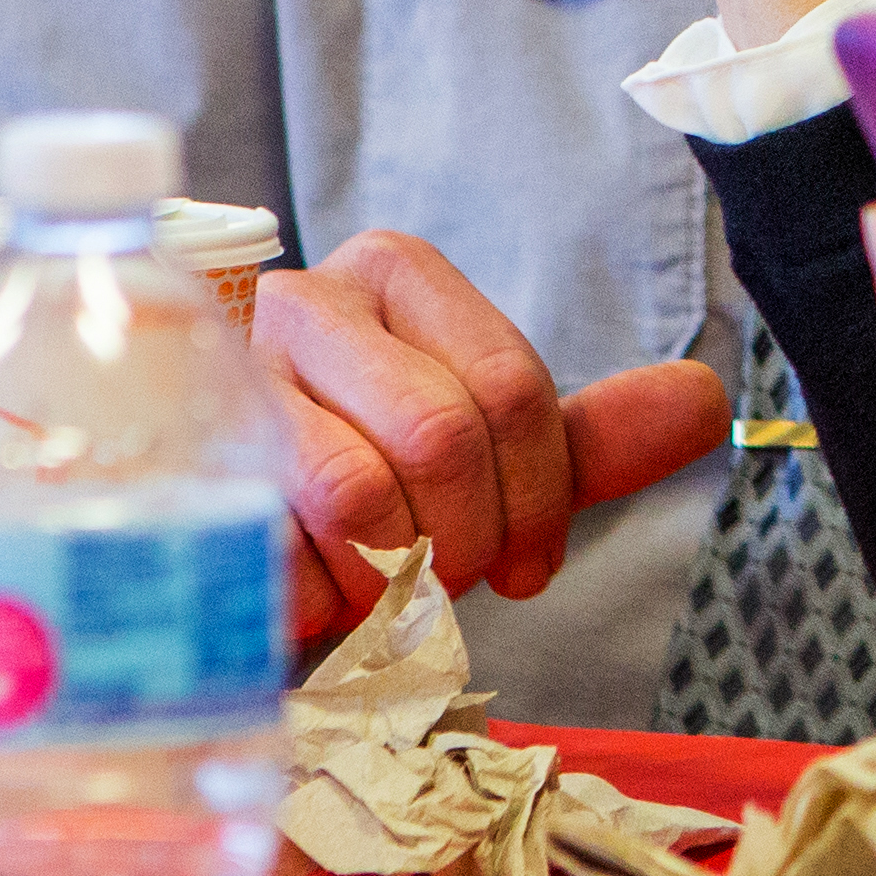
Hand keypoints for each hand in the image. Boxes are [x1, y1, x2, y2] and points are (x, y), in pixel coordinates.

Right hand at [251, 226, 732, 641]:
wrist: (225, 551)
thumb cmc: (369, 500)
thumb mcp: (490, 467)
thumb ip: (586, 438)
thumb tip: (706, 400)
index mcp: (394, 275)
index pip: (510, 386)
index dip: (540, 500)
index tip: (529, 568)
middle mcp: (305, 300)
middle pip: (442, 432)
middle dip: (465, 541)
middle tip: (448, 585)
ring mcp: (223, 378)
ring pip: (357, 489)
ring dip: (388, 576)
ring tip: (377, 591)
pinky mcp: (169, 468)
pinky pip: (274, 550)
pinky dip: (314, 600)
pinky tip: (309, 595)